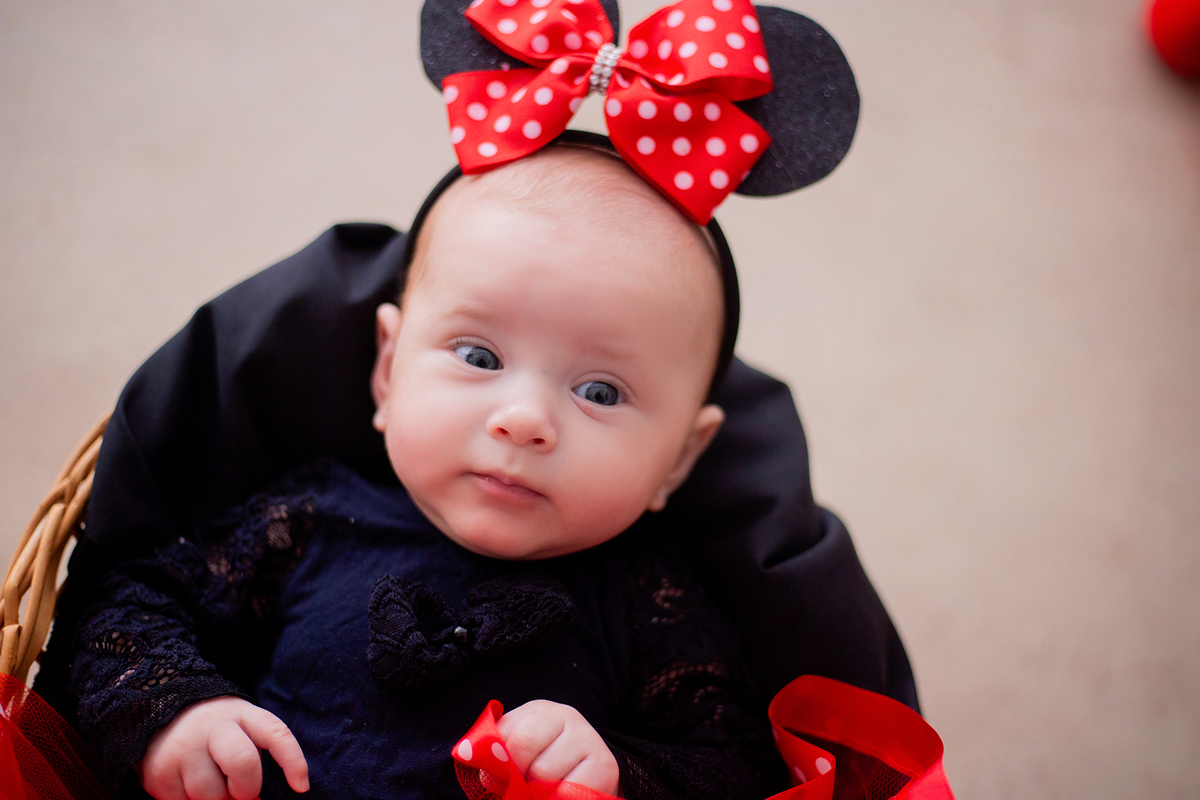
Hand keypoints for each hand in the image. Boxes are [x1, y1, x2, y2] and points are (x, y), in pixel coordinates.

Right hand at [137, 695, 308, 799]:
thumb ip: (255, 755)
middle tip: (241, 791)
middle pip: (243, 763)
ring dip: (216, 798)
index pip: (276, 734)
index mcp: (242, 714)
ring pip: (211, 794)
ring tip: (212, 782)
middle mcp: (213, 728)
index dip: (293, 761)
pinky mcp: (159, 772)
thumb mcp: (242, 726)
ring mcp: (183, 749)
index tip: (301, 786)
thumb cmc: (216, 728)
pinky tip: (189, 785)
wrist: (163, 712)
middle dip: (247, 787)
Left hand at [496, 700, 620, 796]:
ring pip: (544, 774)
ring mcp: (588, 739)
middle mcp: (567, 716)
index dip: (499, 759)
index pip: (509, 729)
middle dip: (516, 772)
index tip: (497, 775)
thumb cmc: (545, 764)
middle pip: (525, 743)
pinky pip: (568, 792)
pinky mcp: (604, 766)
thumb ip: (500, 752)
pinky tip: (560, 793)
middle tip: (522, 784)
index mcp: (541, 711)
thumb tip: (479, 765)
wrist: (588, 777)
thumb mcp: (520, 751)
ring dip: (537, 790)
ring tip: (544, 788)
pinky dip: (557, 798)